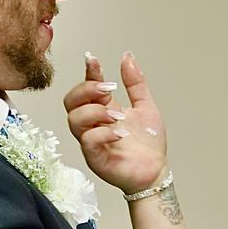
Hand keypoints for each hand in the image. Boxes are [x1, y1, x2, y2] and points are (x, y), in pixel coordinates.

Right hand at [63, 52, 167, 194]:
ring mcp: (91, 141)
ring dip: (95, 112)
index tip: (93, 60)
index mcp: (103, 109)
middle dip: (86, 90)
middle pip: (70, 101)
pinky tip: (120, 133)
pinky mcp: (95, 158)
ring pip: (74, 119)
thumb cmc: (149, 144)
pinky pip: (88, 141)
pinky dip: (103, 133)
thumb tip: (127, 57)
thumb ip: (135, 83)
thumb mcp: (145, 107)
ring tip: (118, 117)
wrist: (156, 171)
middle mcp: (93, 124)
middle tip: (109, 91)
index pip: (87, 87)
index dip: (88, 72)